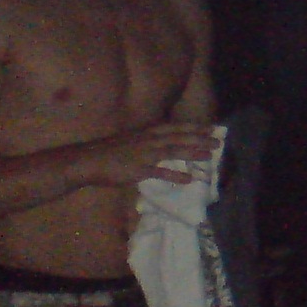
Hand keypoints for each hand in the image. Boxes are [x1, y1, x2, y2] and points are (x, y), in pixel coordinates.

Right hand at [77, 124, 217, 186]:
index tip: (210, 128)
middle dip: (200, 138)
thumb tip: (164, 142)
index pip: (176, 127)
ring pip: (174, 150)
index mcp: (148, 132)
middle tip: (218, 141)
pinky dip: (175, 174)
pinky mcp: (139, 169)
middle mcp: (149, 140)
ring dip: (193, 152)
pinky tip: (189, 179)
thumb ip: (149, 141)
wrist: (88, 160)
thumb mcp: (133, 140)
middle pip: (179, 137)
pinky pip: (160, 172)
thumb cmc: (110, 151)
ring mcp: (145, 154)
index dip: (194, 127)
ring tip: (210, 155)